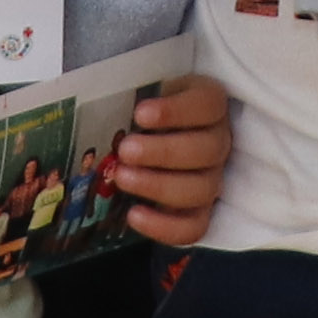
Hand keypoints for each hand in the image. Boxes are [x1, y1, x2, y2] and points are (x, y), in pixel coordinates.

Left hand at [100, 73, 233, 245]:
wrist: (152, 138)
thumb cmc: (148, 109)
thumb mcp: (144, 90)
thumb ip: (133, 91)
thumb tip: (98, 98)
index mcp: (210, 103)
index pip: (207, 104)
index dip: (176, 111)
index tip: (140, 114)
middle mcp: (219, 141)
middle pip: (206, 150)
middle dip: (162, 152)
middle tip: (125, 151)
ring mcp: (214, 178)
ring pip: (201, 189)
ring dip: (159, 186)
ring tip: (122, 178)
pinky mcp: (202, 212)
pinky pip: (194, 227)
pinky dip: (165, 226)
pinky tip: (133, 215)